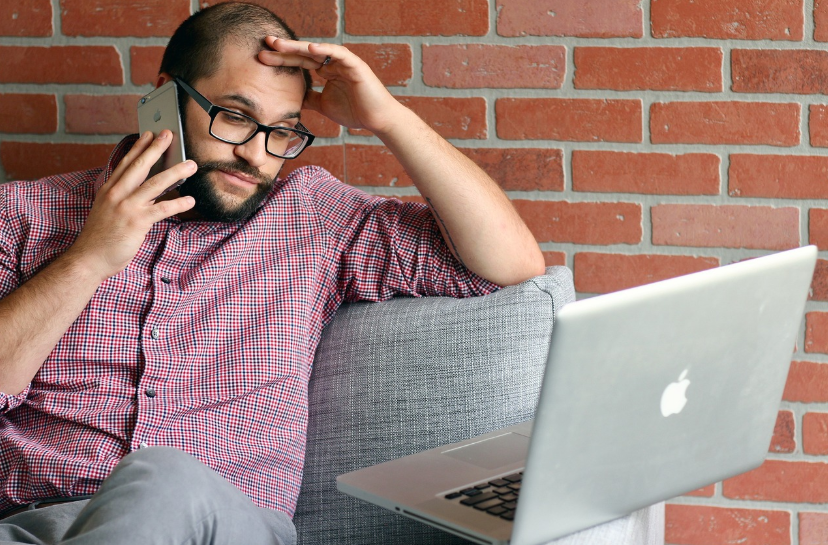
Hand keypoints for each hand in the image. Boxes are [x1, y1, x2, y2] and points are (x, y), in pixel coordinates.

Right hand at [69, 130, 196, 281]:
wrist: (89, 258)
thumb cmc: (101, 237)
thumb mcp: (108, 211)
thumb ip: (125, 199)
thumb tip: (147, 191)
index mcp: (109, 190)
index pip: (125, 163)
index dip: (138, 147)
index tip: (148, 134)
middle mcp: (117, 194)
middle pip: (140, 166)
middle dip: (156, 149)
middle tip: (169, 134)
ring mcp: (127, 207)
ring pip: (155, 184)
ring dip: (175, 172)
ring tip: (191, 165)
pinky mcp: (137, 222)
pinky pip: (162, 209)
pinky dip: (178, 203)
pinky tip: (190, 200)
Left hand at [258, 37, 404, 134]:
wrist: (377, 120)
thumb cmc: (355, 112)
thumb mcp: (324, 105)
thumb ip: (310, 99)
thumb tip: (294, 99)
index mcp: (326, 71)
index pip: (300, 62)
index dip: (282, 59)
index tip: (262, 57)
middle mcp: (333, 63)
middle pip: (304, 53)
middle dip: (284, 49)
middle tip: (265, 43)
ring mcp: (344, 63)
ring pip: (318, 51)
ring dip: (298, 47)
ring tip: (280, 44)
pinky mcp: (356, 65)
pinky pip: (339, 54)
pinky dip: (325, 50)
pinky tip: (310, 49)